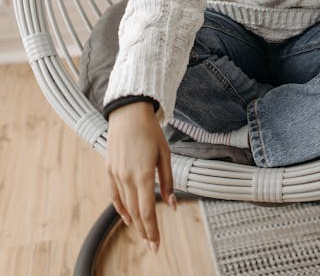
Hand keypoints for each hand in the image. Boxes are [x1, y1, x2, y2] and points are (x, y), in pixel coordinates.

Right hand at [105, 101, 175, 252]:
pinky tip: (127, 217)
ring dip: (135, 221)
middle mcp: (127, 177)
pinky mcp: (110, 169)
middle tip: (152, 245)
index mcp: (144, 174)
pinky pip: (115, 195)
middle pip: (136, 212)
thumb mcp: (165, 154)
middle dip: (145, 231)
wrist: (129, 112)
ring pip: (125, 205)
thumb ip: (168, 181)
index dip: (152, 230)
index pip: (148, 211)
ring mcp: (116, 174)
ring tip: (143, 233)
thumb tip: (171, 204)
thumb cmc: (150, 130)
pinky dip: (121, 208)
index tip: (156, 244)